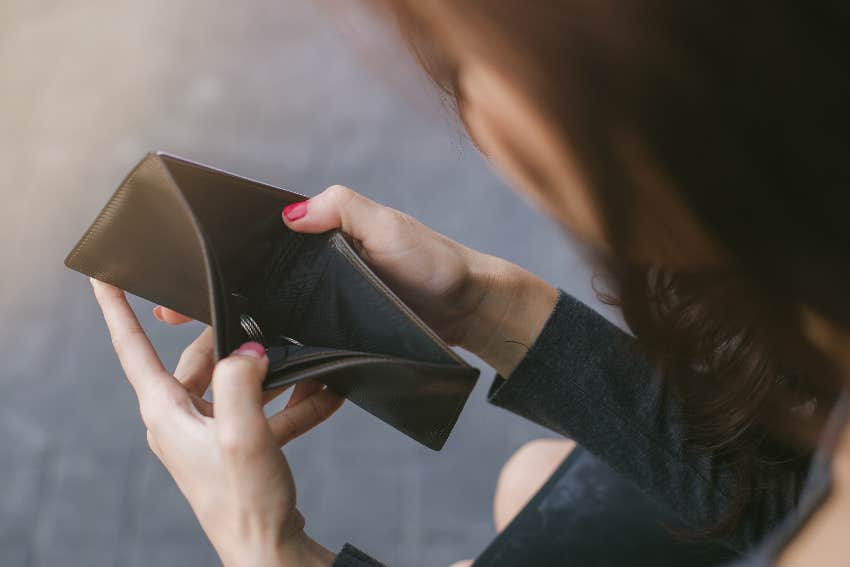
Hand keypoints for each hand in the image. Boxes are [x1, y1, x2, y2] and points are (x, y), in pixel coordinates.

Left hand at [92, 280, 338, 566]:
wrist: (269, 549)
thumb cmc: (246, 502)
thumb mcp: (241, 435)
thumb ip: (240, 382)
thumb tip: (249, 349)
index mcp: (166, 411)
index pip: (132, 346)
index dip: (116, 308)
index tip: (104, 276)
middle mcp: (181, 418)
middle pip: (200, 357)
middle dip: (235, 339)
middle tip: (265, 322)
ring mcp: (209, 432)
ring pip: (236, 382)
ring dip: (273, 374)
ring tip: (309, 363)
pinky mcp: (235, 444)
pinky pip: (261, 410)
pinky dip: (290, 402)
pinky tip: (323, 394)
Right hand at [156, 185, 557, 376]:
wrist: (470, 308)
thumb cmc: (432, 260)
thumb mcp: (387, 226)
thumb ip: (341, 208)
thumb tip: (288, 213)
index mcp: (314, 247)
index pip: (250, 257)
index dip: (212, 274)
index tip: (176, 292)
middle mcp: (312, 281)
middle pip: (250, 301)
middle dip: (211, 322)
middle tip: (174, 340)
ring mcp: (325, 315)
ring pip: (271, 336)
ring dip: (240, 355)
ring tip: (209, 380)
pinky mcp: (342, 344)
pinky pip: (304, 362)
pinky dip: (285, 378)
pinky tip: (264, 398)